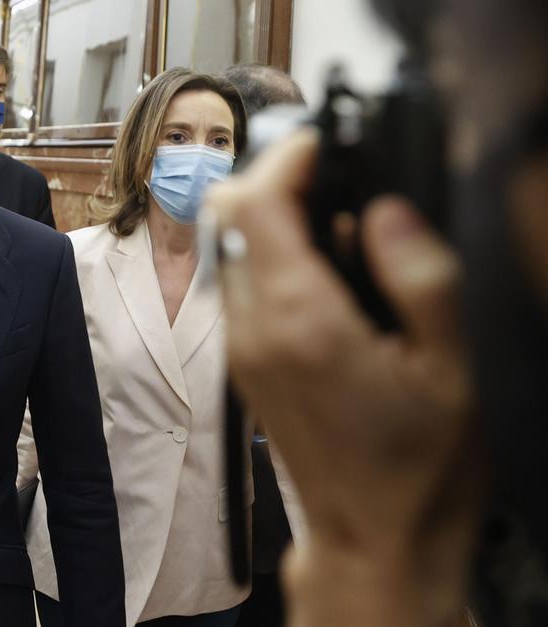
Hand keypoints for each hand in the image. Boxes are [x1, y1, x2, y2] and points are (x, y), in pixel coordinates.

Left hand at [206, 131, 476, 626]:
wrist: (373, 540)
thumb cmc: (418, 469)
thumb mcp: (452, 368)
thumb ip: (419, 277)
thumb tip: (385, 210)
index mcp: (300, 321)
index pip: (258, 203)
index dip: (288, 156)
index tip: (329, 140)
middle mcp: (253, 328)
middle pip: (229, 215)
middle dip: (277, 178)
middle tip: (339, 174)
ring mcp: (240, 347)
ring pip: (229, 245)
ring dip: (273, 215)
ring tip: (344, 221)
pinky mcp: (244, 362)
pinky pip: (241, 282)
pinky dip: (272, 255)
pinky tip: (332, 270)